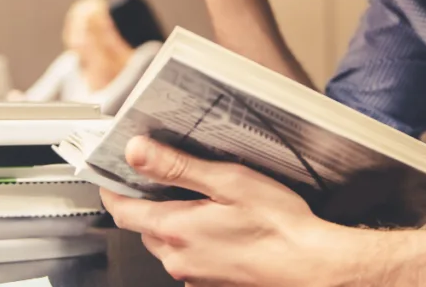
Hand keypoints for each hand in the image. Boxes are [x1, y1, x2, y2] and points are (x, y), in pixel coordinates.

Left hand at [101, 136, 347, 285]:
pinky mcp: (212, 284)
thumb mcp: (227, 182)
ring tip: (199, 200)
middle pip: (143, 228)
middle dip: (146, 203)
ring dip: (171, 223)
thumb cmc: (278, 225)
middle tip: (162, 177)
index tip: (113, 171)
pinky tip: (219, 226)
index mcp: (176, 230)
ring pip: (166, 245)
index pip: (122, 210)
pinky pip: (189, 259)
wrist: (312, 266)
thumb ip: (178, 167)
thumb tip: (137, 151)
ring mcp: (195, 276)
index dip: (114, 188)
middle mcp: (178, 259)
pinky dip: (193, 241)